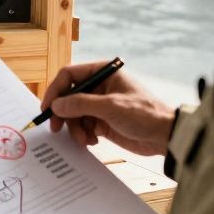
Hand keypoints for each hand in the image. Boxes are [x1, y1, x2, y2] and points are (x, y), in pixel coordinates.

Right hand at [40, 60, 173, 155]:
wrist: (166, 136)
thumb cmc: (145, 114)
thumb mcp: (111, 107)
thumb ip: (81, 104)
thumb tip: (56, 105)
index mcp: (103, 72)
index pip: (69, 75)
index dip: (55, 91)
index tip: (47, 108)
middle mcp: (99, 86)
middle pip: (69, 96)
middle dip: (63, 114)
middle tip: (56, 129)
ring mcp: (100, 104)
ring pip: (74, 114)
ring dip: (75, 128)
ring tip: (84, 139)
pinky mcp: (103, 121)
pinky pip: (83, 126)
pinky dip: (84, 134)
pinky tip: (93, 141)